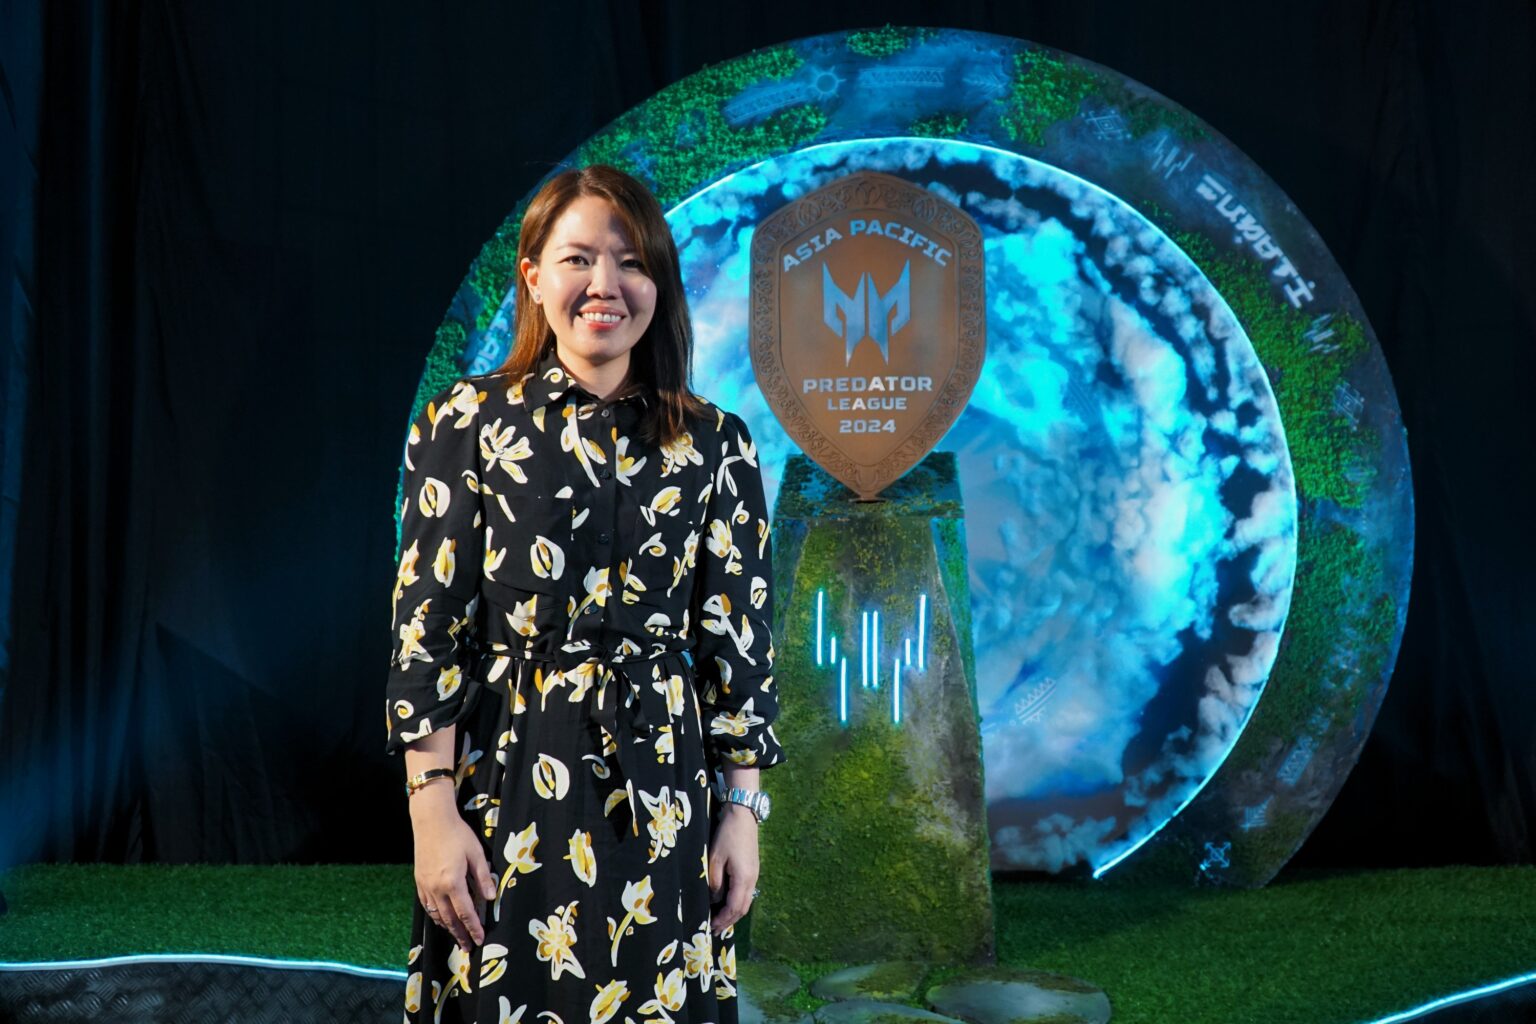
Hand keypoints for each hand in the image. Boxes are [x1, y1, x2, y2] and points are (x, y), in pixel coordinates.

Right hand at [411, 785, 494, 951]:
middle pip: (450, 919)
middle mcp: (437, 889)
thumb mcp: (476, 853)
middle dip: (460, 934)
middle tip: (468, 947)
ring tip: (456, 936)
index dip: (473, 928)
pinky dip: (435, 916)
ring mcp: (426, 886)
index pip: (466, 912)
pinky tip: (441, 919)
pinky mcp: (419, 881)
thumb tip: (491, 897)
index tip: (480, 940)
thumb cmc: (457, 834)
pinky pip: (427, 905)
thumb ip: (483, 877)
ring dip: (448, 928)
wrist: (431, 821)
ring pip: (437, 914)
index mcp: (453, 882)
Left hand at [708, 803, 758, 934]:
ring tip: (721, 921)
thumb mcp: (715, 859)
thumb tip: (714, 900)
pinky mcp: (753, 870)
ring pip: (746, 901)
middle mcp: (752, 880)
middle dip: (729, 921)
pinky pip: (747, 893)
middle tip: (715, 930)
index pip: (734, 907)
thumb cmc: (727, 835)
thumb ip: (715, 882)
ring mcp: (754, 875)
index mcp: (743, 879)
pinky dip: (737, 903)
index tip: (711, 927)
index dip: (723, 920)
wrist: (743, 815)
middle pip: (743, 908)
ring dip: (734, 914)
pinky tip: (727, 903)